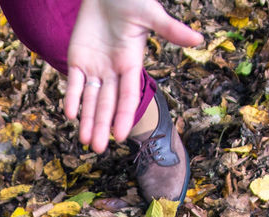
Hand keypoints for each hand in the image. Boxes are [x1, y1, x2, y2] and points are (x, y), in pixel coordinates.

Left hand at [64, 0, 202, 152]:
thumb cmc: (131, 0)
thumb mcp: (150, 15)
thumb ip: (170, 30)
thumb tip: (199, 40)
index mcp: (131, 64)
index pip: (128, 95)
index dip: (124, 115)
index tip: (120, 136)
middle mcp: (113, 71)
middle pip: (107, 103)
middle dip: (102, 125)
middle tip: (97, 149)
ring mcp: (95, 67)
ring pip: (90, 99)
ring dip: (87, 120)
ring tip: (84, 142)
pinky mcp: (77, 60)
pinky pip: (73, 83)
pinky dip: (71, 98)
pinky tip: (69, 115)